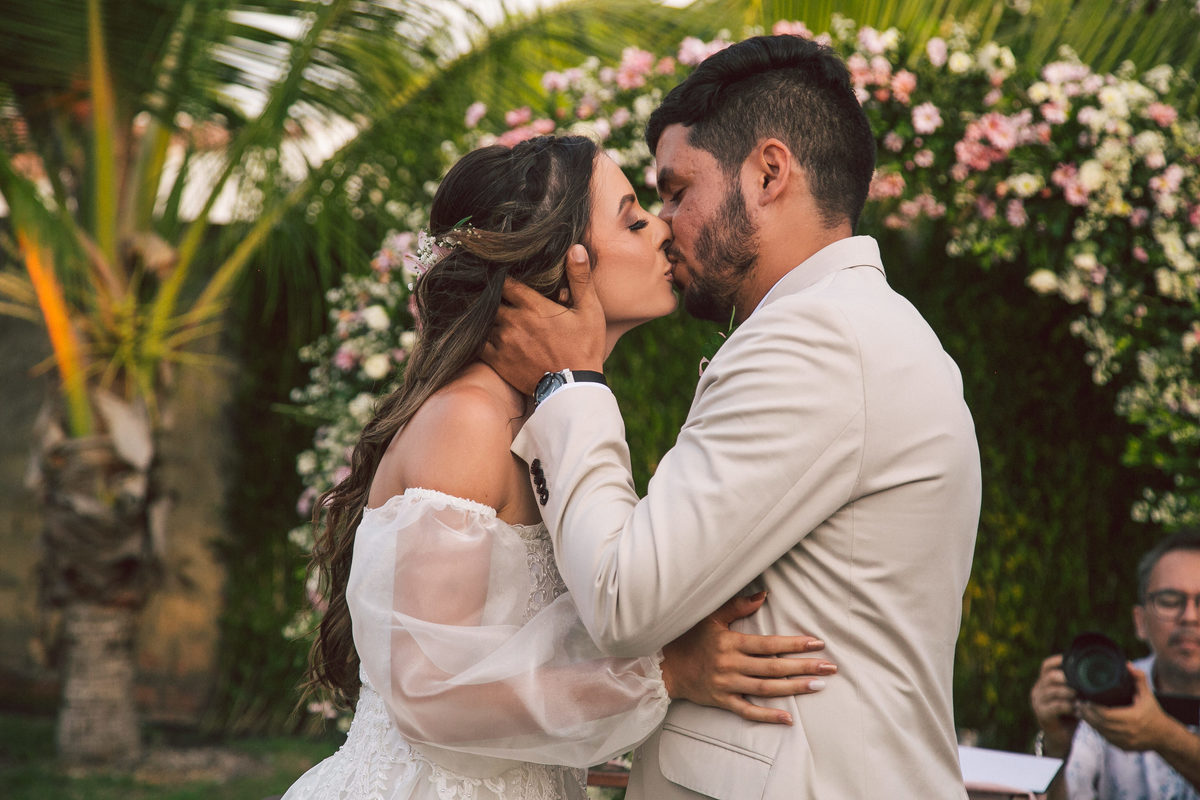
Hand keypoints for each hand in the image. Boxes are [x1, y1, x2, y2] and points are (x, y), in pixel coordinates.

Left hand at [481, 244, 605, 394]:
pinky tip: (478, 332)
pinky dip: (477, 336)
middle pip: (490, 300)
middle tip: (485, 290)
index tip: (498, 273)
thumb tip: (575, 248)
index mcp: (533, 306)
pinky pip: (478, 343)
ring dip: (483, 316)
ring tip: (479, 309)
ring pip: (483, 320)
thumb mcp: (589, 311)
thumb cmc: (584, 348)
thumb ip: (580, 279)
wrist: (572, 388)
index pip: (506, 282)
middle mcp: (514, 321)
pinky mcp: (497, 360)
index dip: (500, 276)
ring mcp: (503, 342)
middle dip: (489, 295)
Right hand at [660, 592, 835, 724]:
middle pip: (773, 667)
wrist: (666, 666)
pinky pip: (747, 710)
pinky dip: (767, 716)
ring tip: (818, 686)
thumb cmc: (689, 638)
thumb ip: (737, 606)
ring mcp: (727, 685)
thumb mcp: (710, 617)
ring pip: (766, 688)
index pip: (769, 644)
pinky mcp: (723, 700)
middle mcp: (731, 664)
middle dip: (803, 667)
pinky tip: (788, 718)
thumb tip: (763, 595)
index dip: (794, 644)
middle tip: (829, 668)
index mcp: (731, 642)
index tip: (817, 643)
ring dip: (794, 688)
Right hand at [1031, 654, 1079, 757]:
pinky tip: (1078, 710)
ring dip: (1069, 692)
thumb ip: (1076, 686)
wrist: (1060, 738)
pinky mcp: (1042, 714)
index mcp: (1043, 683)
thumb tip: (1095, 674)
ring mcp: (1038, 702)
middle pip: (1049, 676)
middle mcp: (1038, 690)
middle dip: (1066, 677)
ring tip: (1081, 696)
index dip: (1059, 660)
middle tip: (1081, 682)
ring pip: (1052, 690)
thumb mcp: (1071, 697)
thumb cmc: (1069, 714)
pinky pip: (1056, 706)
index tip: (1074, 661)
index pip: (1046, 665)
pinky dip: (1069, 706)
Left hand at [1079, 665, 1176, 751]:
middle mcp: (1129, 732)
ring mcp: (1126, 742)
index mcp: (1133, 718)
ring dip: (1089, 722)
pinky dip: (1097, 729)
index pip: (1106, 714)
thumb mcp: (1148, 695)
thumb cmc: (1154, 713)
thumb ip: (1138, 679)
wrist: (1165, 736)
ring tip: (1080, 711)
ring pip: (1100, 732)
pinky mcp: (1123, 747)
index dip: (1092, 708)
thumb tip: (1128, 664)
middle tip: (1078, 703)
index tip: (1084, 699)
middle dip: (1086, 714)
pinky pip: (1105, 738)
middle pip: (1100, 723)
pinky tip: (1091, 721)